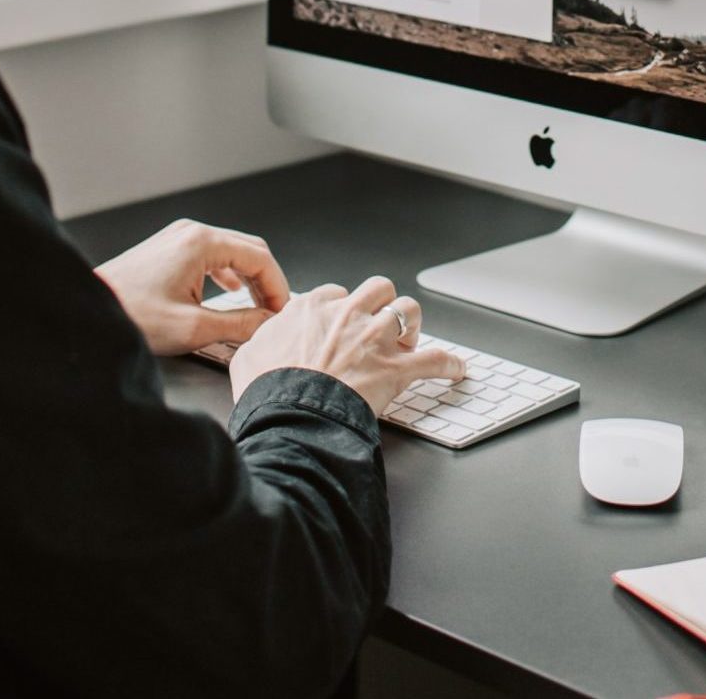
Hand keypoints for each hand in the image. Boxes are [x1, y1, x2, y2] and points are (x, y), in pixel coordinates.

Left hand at [95, 219, 289, 355]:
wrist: (90, 310)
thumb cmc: (133, 315)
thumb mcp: (194, 327)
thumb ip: (240, 324)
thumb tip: (267, 323)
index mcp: (202, 242)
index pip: (260, 257)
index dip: (277, 287)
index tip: (282, 313)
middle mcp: (192, 232)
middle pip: (249, 249)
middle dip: (266, 281)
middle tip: (273, 312)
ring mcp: (178, 237)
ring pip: (231, 251)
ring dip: (248, 277)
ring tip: (256, 306)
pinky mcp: (169, 248)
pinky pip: (212, 254)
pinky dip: (228, 273)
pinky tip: (230, 292)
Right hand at [228, 275, 466, 414]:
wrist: (291, 416)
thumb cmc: (268, 391)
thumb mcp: (249, 355)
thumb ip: (262, 339)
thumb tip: (262, 339)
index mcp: (313, 309)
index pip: (335, 293)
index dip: (340, 308)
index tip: (341, 322)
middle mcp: (348, 316)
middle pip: (378, 289)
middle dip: (382, 303)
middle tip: (379, 322)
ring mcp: (375, 340)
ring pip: (409, 311)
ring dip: (413, 323)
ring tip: (411, 337)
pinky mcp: (397, 369)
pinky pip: (436, 360)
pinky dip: (449, 365)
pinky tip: (456, 370)